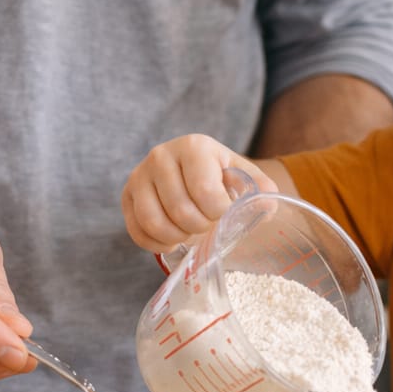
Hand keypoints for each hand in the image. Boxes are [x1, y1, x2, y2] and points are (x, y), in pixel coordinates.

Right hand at [122, 134, 278, 251]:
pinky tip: (173, 239)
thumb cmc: (219, 176)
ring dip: (178, 237)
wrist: (191, 169)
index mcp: (194, 146)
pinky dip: (157, 244)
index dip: (219, 214)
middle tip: (208, 224)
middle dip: (200, 227)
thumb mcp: (243, 176)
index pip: (206, 192)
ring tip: (190, 232)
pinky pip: (138, 232)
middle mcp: (161, 155)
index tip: (224, 211)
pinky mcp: (126, 196)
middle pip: (181, 211)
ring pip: (154, 223)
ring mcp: (139, 175)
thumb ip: (260, 190)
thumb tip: (266, 208)